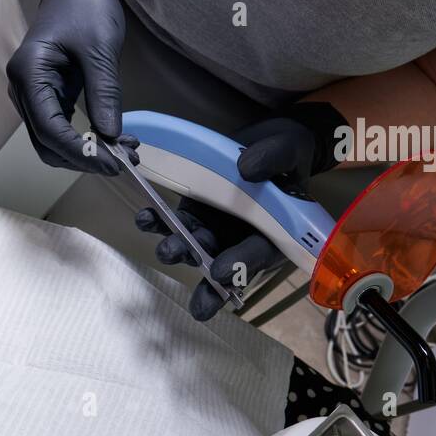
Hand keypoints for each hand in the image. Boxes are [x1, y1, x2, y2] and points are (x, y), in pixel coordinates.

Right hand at [6, 0, 126, 173]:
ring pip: (52, 141)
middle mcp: (22, 88)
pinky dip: (84, 139)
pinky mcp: (47, 94)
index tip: (112, 162)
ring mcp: (32, 93)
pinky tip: (113, 139)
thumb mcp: (100, 49)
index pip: (49, 129)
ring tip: (124, 153)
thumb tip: (110, 136)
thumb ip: (104, 94)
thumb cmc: (85, 4)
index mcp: (28, 73)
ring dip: (85, 153)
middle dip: (83, 158)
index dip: (80, 152)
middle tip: (123, 162)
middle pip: (46, 143)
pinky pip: (61, 127)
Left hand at [134, 103, 346, 319]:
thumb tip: (248, 167)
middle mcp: (240, 239)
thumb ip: (275, 158)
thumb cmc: (284, 154)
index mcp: (273, 234)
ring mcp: (213, 229)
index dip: (241, 264)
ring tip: (166, 249)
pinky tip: (146, 218)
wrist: (262, 146)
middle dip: (206, 284)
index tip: (221, 273)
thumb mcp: (289, 149)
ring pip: (194, 249)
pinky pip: (172, 224)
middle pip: (223, 268)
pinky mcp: (191, 214)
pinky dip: (157, 223)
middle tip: (194, 289)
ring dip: (177, 251)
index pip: (259, 254)